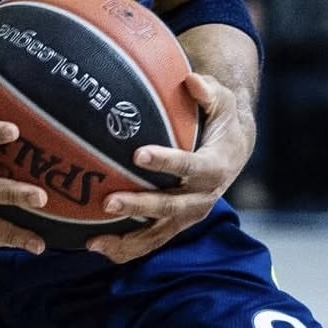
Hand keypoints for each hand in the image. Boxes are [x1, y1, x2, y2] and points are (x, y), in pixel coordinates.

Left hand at [85, 70, 251, 262]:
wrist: (233, 148)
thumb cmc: (219, 118)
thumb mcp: (222, 100)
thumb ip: (208, 91)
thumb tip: (193, 80)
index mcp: (215, 166)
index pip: (192, 166)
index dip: (167, 162)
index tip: (138, 155)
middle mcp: (203, 197)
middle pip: (171, 206)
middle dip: (140, 206)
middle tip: (108, 202)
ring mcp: (188, 214)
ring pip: (158, 233)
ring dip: (127, 240)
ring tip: (94, 243)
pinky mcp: (175, 223)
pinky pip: (150, 239)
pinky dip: (125, 247)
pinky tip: (94, 245)